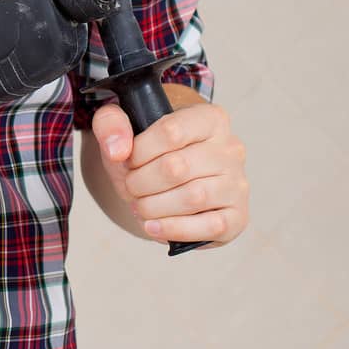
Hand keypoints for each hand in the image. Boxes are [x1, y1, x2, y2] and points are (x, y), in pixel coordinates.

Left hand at [90, 98, 249, 247]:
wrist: (165, 181)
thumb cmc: (148, 152)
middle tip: (131, 186)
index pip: (171, 131)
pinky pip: (210, 227)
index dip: (140, 151)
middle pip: (177, 167)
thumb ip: (111, 124)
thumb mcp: (123, 128)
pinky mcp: (238, 217)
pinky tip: (153, 225)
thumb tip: (118, 150)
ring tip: (140, 205)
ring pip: (193, 198)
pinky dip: (174, 229)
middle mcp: (231, 148)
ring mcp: (238, 184)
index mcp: (210, 118)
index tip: (127, 160)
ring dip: (154, 206)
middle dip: (142, 182)